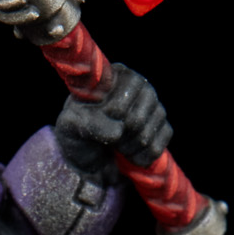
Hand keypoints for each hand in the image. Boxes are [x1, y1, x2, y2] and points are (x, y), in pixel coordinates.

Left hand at [53, 63, 171, 172]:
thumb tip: (118, 132)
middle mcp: (139, 86)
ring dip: (130, 148)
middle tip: (108, 141)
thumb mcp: (71, 126)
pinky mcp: (162, 126)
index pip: (126, 91)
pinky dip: (144, 155)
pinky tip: (130, 156)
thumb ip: (90, 123)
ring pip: (150, 132)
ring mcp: (153, 106)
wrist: (87, 157)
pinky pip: (160, 142)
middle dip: (120, 137)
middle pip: (138, 118)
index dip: (114, 113)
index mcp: (115, 76)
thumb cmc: (76, 134)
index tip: (98, 123)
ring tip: (117, 148)